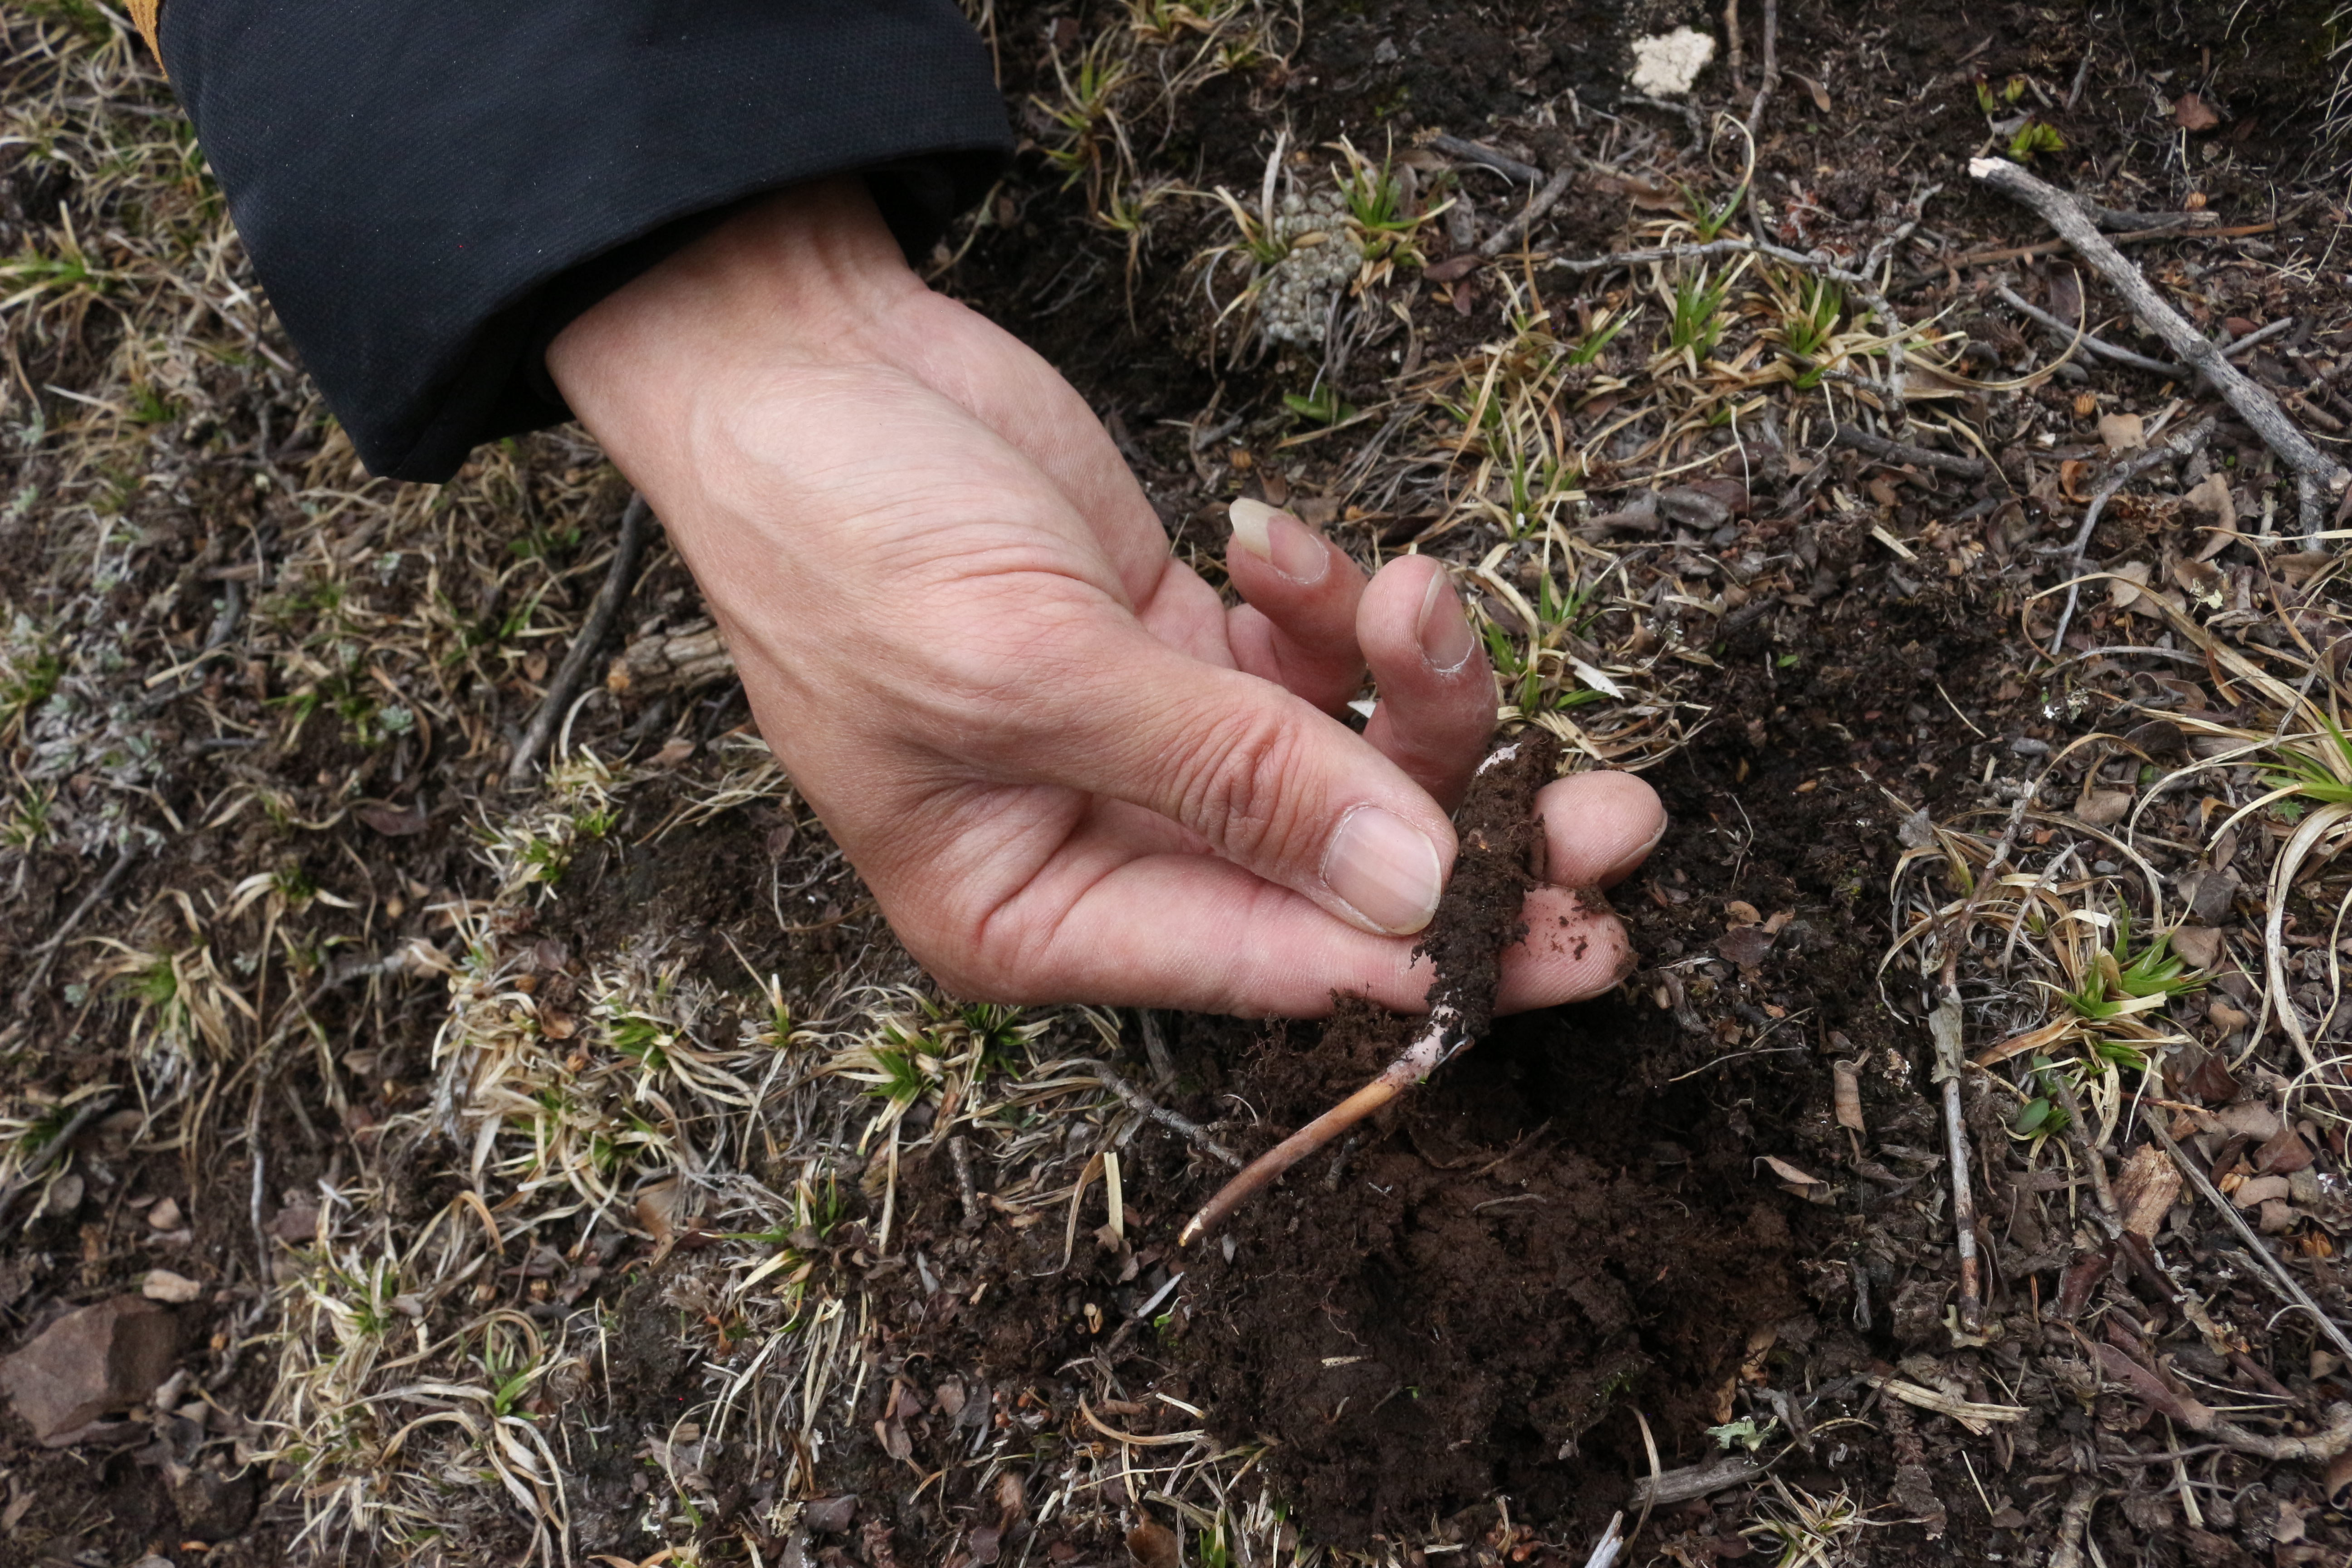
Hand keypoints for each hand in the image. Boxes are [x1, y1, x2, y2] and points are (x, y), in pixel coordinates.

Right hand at [547, 179, 1663, 1013]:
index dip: (1416, 955)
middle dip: (1476, 841)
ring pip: (1348, 761)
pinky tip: (1287, 541)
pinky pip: (1314, 661)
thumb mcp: (1029, 672)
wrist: (797, 361)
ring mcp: (1159, 746)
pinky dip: (1330, 607)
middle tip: (1620, 823)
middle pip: (1336, 880)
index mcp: (1034, 915)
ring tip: (1422, 596)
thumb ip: (1231, 779)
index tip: (1564, 933)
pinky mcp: (1189, 647)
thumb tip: (1413, 893)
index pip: (1263, 967)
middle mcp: (1108, 850)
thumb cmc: (845, 538)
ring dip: (1415, 686)